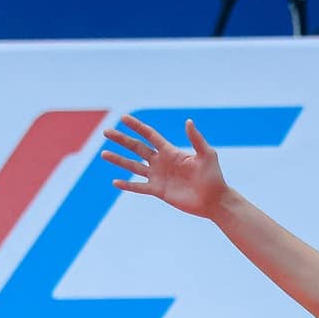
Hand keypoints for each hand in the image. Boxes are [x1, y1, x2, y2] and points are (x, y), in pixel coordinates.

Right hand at [101, 115, 230, 217]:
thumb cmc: (214, 176)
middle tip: (106, 132)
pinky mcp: (159, 191)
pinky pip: (139, 187)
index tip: (123, 118)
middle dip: (122, 140)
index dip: (137, 126)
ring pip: (133, 166)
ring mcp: (159, 176)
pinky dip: (127, 185)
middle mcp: (162, 162)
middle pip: (137, 148)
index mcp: (171, 151)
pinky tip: (115, 182)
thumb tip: (188, 121)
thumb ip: (196, 139)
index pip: (150, 135)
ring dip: (119, 160)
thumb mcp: (207, 155)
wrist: (214, 200)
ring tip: (104, 154)